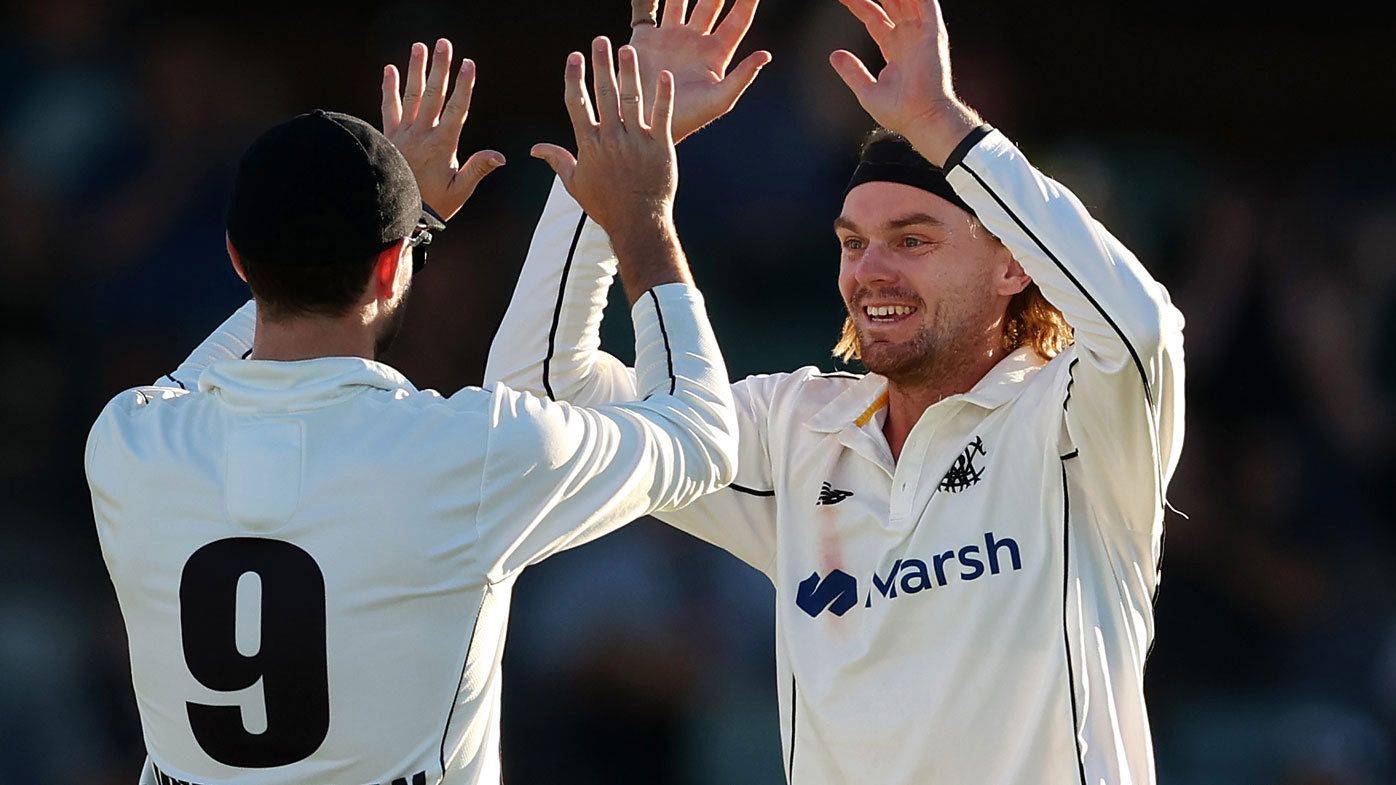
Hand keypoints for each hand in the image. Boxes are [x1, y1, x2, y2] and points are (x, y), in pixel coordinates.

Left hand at [382, 39, 504, 220]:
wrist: (393, 211)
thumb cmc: (431, 205)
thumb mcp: (460, 191)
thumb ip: (478, 169)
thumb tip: (500, 156)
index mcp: (442, 145)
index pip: (457, 108)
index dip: (464, 85)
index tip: (469, 64)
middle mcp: (421, 134)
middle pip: (433, 94)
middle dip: (440, 67)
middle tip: (444, 44)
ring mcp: (403, 133)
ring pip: (411, 95)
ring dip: (415, 69)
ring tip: (419, 47)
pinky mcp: (388, 136)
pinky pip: (388, 107)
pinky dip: (389, 88)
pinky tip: (390, 70)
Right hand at [531, 38, 677, 238]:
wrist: (638, 223)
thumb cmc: (605, 205)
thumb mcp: (575, 183)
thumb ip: (558, 160)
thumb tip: (535, 149)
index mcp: (590, 145)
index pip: (577, 104)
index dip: (575, 78)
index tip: (574, 57)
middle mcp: (612, 139)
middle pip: (604, 94)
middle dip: (601, 65)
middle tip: (600, 42)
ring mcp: (637, 141)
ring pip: (632, 99)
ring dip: (629, 72)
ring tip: (627, 50)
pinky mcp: (661, 146)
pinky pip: (662, 115)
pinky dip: (664, 95)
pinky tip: (665, 76)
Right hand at [628, 0, 770, 141]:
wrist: (647, 123)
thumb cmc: (688, 117)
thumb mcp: (719, 100)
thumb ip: (742, 77)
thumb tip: (766, 55)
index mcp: (716, 53)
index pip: (738, 19)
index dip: (747, 0)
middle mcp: (695, 39)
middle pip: (710, 2)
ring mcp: (670, 36)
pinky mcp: (645, 37)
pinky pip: (647, 9)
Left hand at [828, 0, 979, 163]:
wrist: (921, 118)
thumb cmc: (899, 112)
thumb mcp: (867, 91)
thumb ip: (852, 72)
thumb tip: (833, 55)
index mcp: (894, 49)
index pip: (874, 18)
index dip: (858, 5)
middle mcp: (908, 37)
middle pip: (888, 4)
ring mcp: (921, 33)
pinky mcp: (933, 32)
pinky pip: (925, 2)